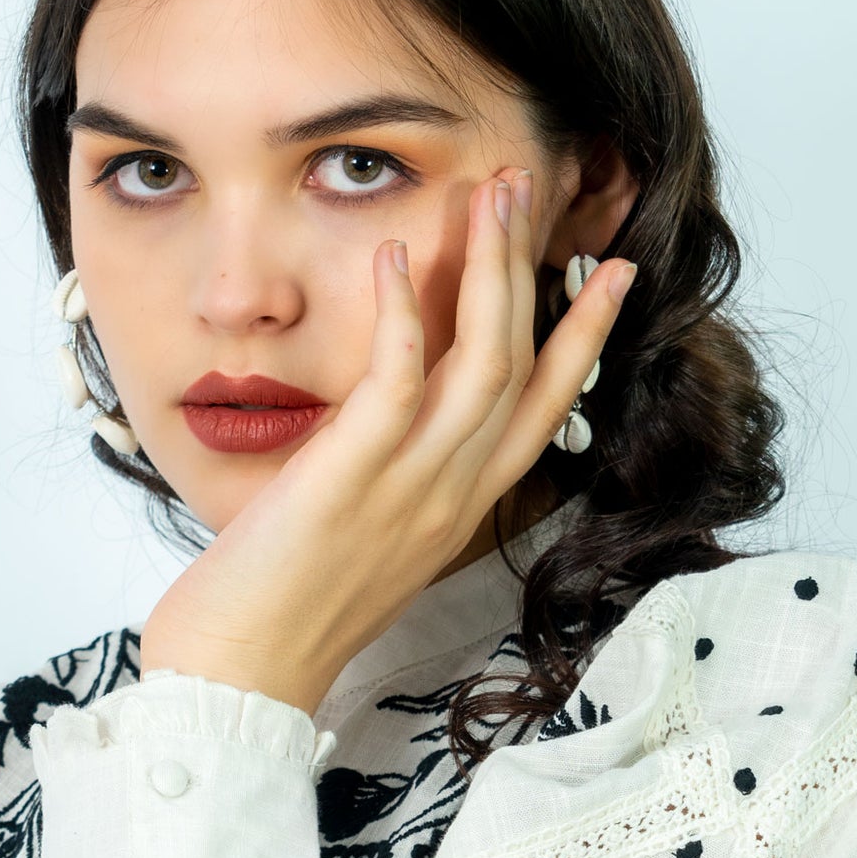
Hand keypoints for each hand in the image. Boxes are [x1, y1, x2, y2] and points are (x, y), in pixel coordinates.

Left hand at [138, 171, 634, 717]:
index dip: (586, 335)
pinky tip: (396, 255)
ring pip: (485, 360)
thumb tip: (375, 420)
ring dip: (490, 268)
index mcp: (459, 507)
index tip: (612, 268)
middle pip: (523, 364)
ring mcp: (410, 486)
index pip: (546, 409)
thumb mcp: (362, 535)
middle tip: (527, 184)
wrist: (244, 673)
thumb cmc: (283, 609)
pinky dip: (404, 311)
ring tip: (488, 193)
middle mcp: (452, 494)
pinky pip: (398, 376)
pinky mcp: (355, 477)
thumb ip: (388, 476)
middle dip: (533, 266)